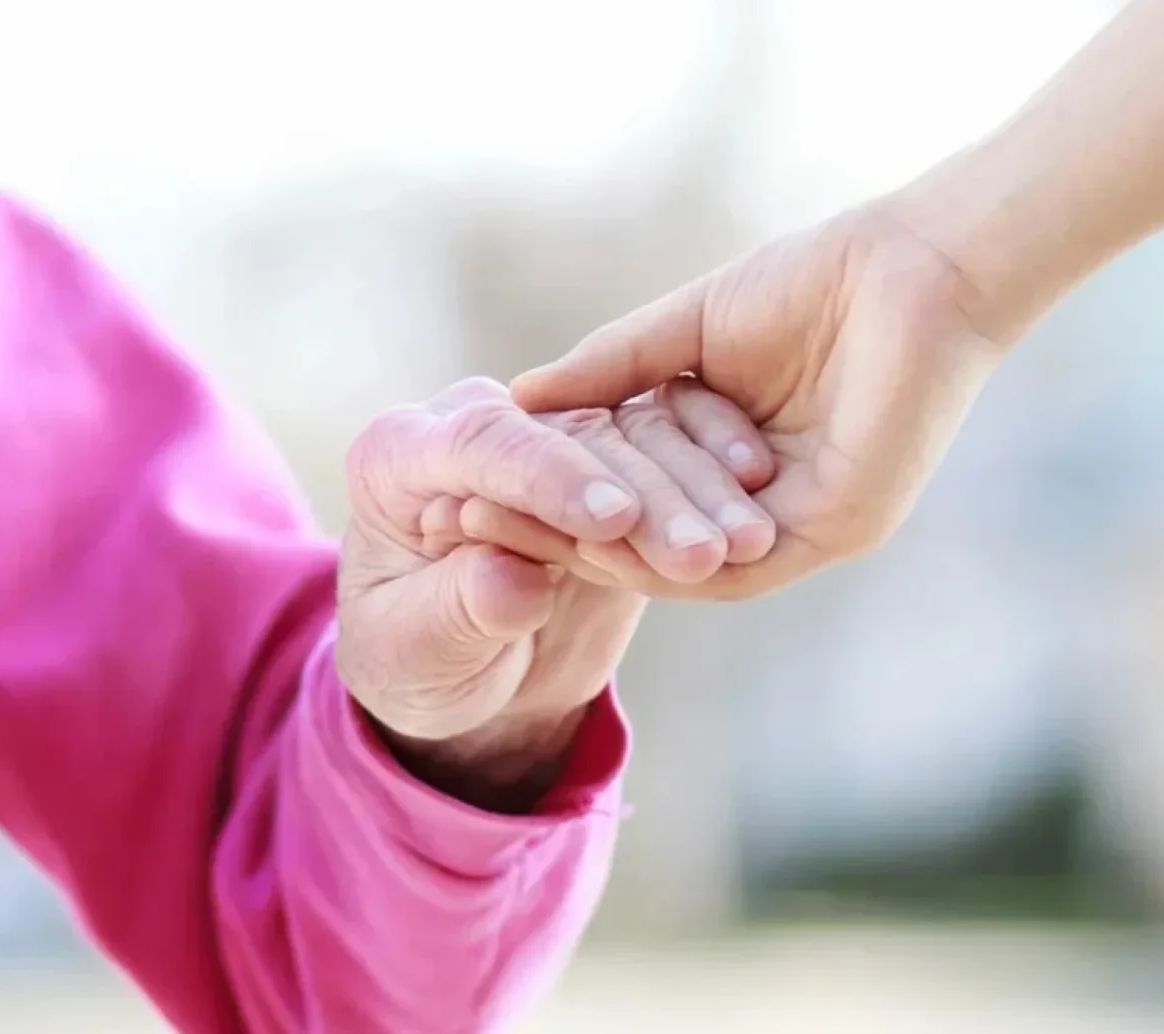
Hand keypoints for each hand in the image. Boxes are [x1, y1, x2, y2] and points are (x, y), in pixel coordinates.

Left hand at [335, 377, 771, 809]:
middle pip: (574, 439)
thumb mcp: (417, 651)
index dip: (552, 480)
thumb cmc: (412, 662)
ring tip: (750, 547)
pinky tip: (759, 521)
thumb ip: (459, 610)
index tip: (613, 520)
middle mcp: (479, 427)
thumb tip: (511, 583)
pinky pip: (671, 461)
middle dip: (645, 494)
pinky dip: (716, 486)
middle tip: (705, 552)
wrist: (450, 674)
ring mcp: (551, 441)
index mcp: (403, 453)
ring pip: (636, 442)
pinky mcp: (610, 467)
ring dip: (697, 493)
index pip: (484, 444)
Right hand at [508, 204, 1006, 599]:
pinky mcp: (833, 528)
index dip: (555, 499)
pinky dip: (665, 551)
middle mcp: (761, 510)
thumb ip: (610, 371)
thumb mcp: (682, 330)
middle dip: (563, 534)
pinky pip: (737, 563)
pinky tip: (603, 531)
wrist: (911, 265)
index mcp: (730, 467)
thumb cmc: (812, 283)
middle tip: (478, 528)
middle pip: (648, 538)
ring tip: (525, 530)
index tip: (473, 494)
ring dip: (605, 547)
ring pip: (685, 559)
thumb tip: (517, 401)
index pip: (630, 501)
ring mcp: (799, 527)